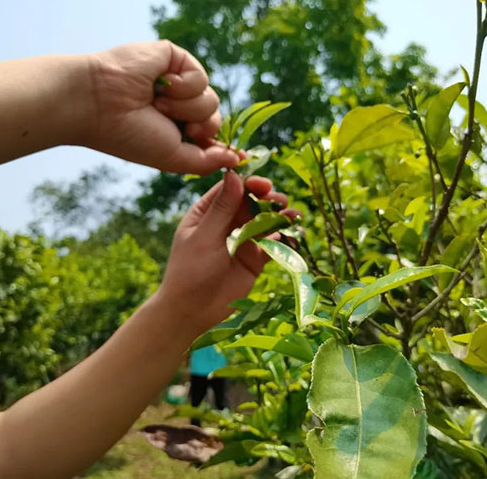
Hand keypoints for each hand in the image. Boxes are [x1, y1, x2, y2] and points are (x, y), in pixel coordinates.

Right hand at [85, 40, 237, 174]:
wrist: (100, 104)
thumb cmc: (130, 135)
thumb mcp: (173, 158)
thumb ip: (207, 161)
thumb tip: (237, 160)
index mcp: (177, 130)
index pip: (212, 137)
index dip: (222, 146)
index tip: (235, 155)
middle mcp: (180, 106)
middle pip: (216, 119)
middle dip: (200, 128)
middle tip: (178, 128)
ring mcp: (179, 83)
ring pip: (212, 100)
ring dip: (186, 108)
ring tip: (157, 104)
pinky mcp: (177, 60)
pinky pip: (202, 78)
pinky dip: (182, 87)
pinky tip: (159, 85)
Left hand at [156, 172, 297, 335]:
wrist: (193, 312)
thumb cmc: (190, 271)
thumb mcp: (204, 237)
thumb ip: (221, 208)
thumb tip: (233, 174)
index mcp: (207, 212)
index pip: (230, 189)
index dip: (248, 182)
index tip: (264, 184)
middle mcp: (226, 223)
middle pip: (252, 202)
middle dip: (268, 199)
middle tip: (279, 201)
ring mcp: (242, 241)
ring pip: (265, 222)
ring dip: (280, 216)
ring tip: (293, 215)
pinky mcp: (255, 259)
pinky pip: (274, 244)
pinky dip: (286, 238)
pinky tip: (296, 234)